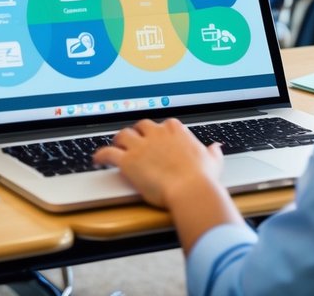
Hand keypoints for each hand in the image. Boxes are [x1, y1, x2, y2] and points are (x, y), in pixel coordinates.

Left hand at [94, 118, 223, 208]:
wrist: (190, 190)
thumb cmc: (202, 178)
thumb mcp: (213, 161)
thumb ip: (212, 152)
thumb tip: (215, 148)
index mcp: (175, 130)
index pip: (163, 125)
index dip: (158, 133)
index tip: (157, 139)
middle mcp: (156, 133)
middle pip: (141, 126)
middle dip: (137, 133)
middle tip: (134, 141)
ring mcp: (140, 145)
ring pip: (123, 135)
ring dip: (118, 140)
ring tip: (115, 146)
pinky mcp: (128, 160)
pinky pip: (108, 153)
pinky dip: (101, 155)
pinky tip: (97, 160)